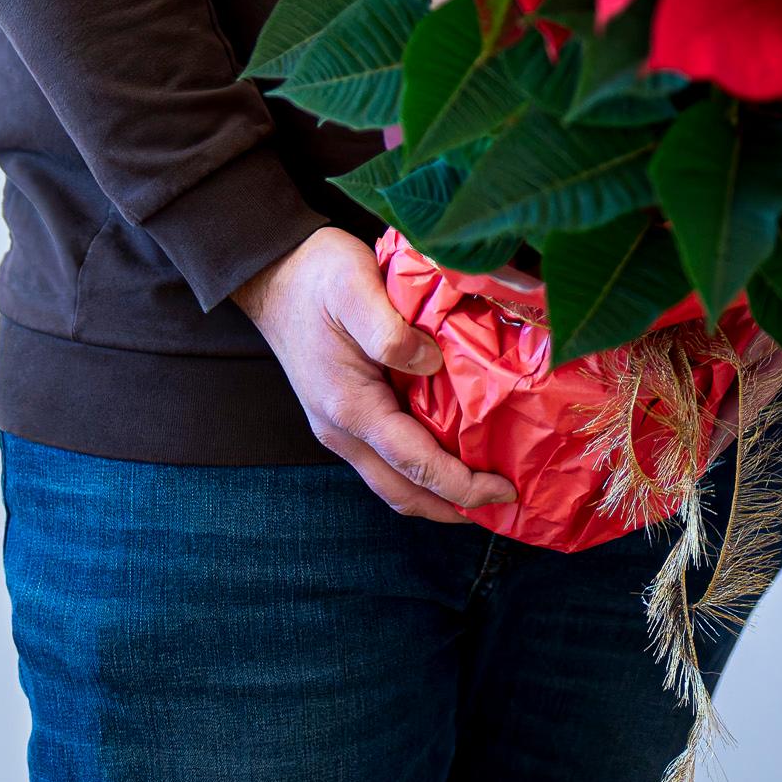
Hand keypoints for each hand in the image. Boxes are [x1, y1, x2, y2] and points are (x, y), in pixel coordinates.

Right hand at [230, 226, 515, 525]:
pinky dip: (421, 470)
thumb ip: (391, 332)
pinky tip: (453, 455)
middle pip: (402, 491)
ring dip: (437, 494)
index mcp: (350, 407)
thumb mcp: (356, 288)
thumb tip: (432, 364)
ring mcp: (340, 426)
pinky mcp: (345, 414)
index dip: (463, 485)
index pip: (415, 464)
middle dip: (453, 507)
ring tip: (485, 492)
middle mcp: (342, 429)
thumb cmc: (318, 278)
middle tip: (505, 507)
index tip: (507, 490)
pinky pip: (387, 458)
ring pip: (392, 481)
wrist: (274, 274)